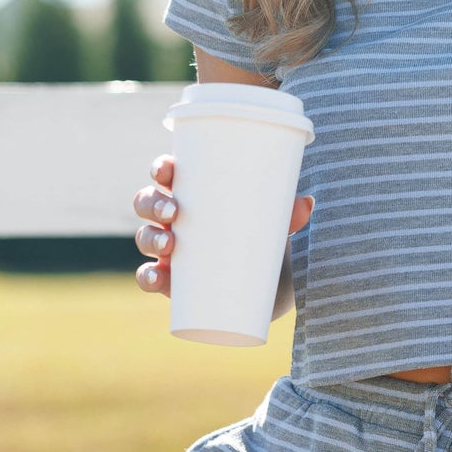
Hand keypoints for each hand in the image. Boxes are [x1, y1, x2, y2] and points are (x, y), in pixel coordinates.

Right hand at [132, 154, 314, 295]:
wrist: (268, 282)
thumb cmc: (263, 236)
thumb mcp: (275, 221)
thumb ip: (289, 212)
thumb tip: (306, 204)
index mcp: (192, 193)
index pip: (166, 173)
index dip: (160, 168)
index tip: (167, 171)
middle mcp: (174, 219)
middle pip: (147, 202)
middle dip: (152, 203)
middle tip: (174, 212)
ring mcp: (171, 251)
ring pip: (145, 238)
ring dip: (149, 238)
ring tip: (169, 245)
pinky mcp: (174, 282)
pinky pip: (150, 278)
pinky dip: (147, 278)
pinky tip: (154, 277)